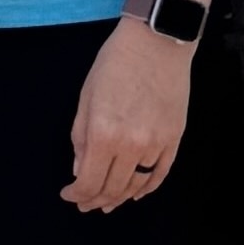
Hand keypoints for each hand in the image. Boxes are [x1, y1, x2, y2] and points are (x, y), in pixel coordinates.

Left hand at [65, 19, 193, 211]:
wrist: (156, 41)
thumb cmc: (115, 63)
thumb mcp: (86, 98)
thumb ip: (81, 138)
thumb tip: (80, 170)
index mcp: (104, 134)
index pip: (89, 182)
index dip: (76, 194)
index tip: (69, 194)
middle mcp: (132, 145)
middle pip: (113, 188)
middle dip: (95, 199)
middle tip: (86, 203)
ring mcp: (157, 144)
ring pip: (137, 185)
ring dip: (120, 197)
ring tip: (109, 201)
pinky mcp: (174, 138)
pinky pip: (160, 174)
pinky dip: (147, 188)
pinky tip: (136, 193)